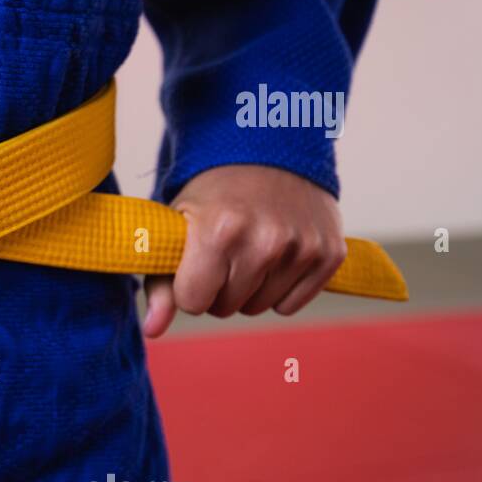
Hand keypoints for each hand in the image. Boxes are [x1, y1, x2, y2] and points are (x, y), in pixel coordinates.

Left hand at [142, 164, 346, 337]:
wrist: (269, 151)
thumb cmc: (212, 195)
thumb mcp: (176, 228)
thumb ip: (159, 282)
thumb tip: (152, 330)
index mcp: (219, 231)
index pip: (193, 302)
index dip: (188, 286)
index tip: (193, 262)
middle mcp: (265, 241)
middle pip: (226, 308)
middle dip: (217, 288)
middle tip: (221, 253)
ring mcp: (302, 248)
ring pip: (258, 308)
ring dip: (248, 290)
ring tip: (247, 251)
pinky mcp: (329, 254)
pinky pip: (290, 305)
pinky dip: (279, 290)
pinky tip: (275, 257)